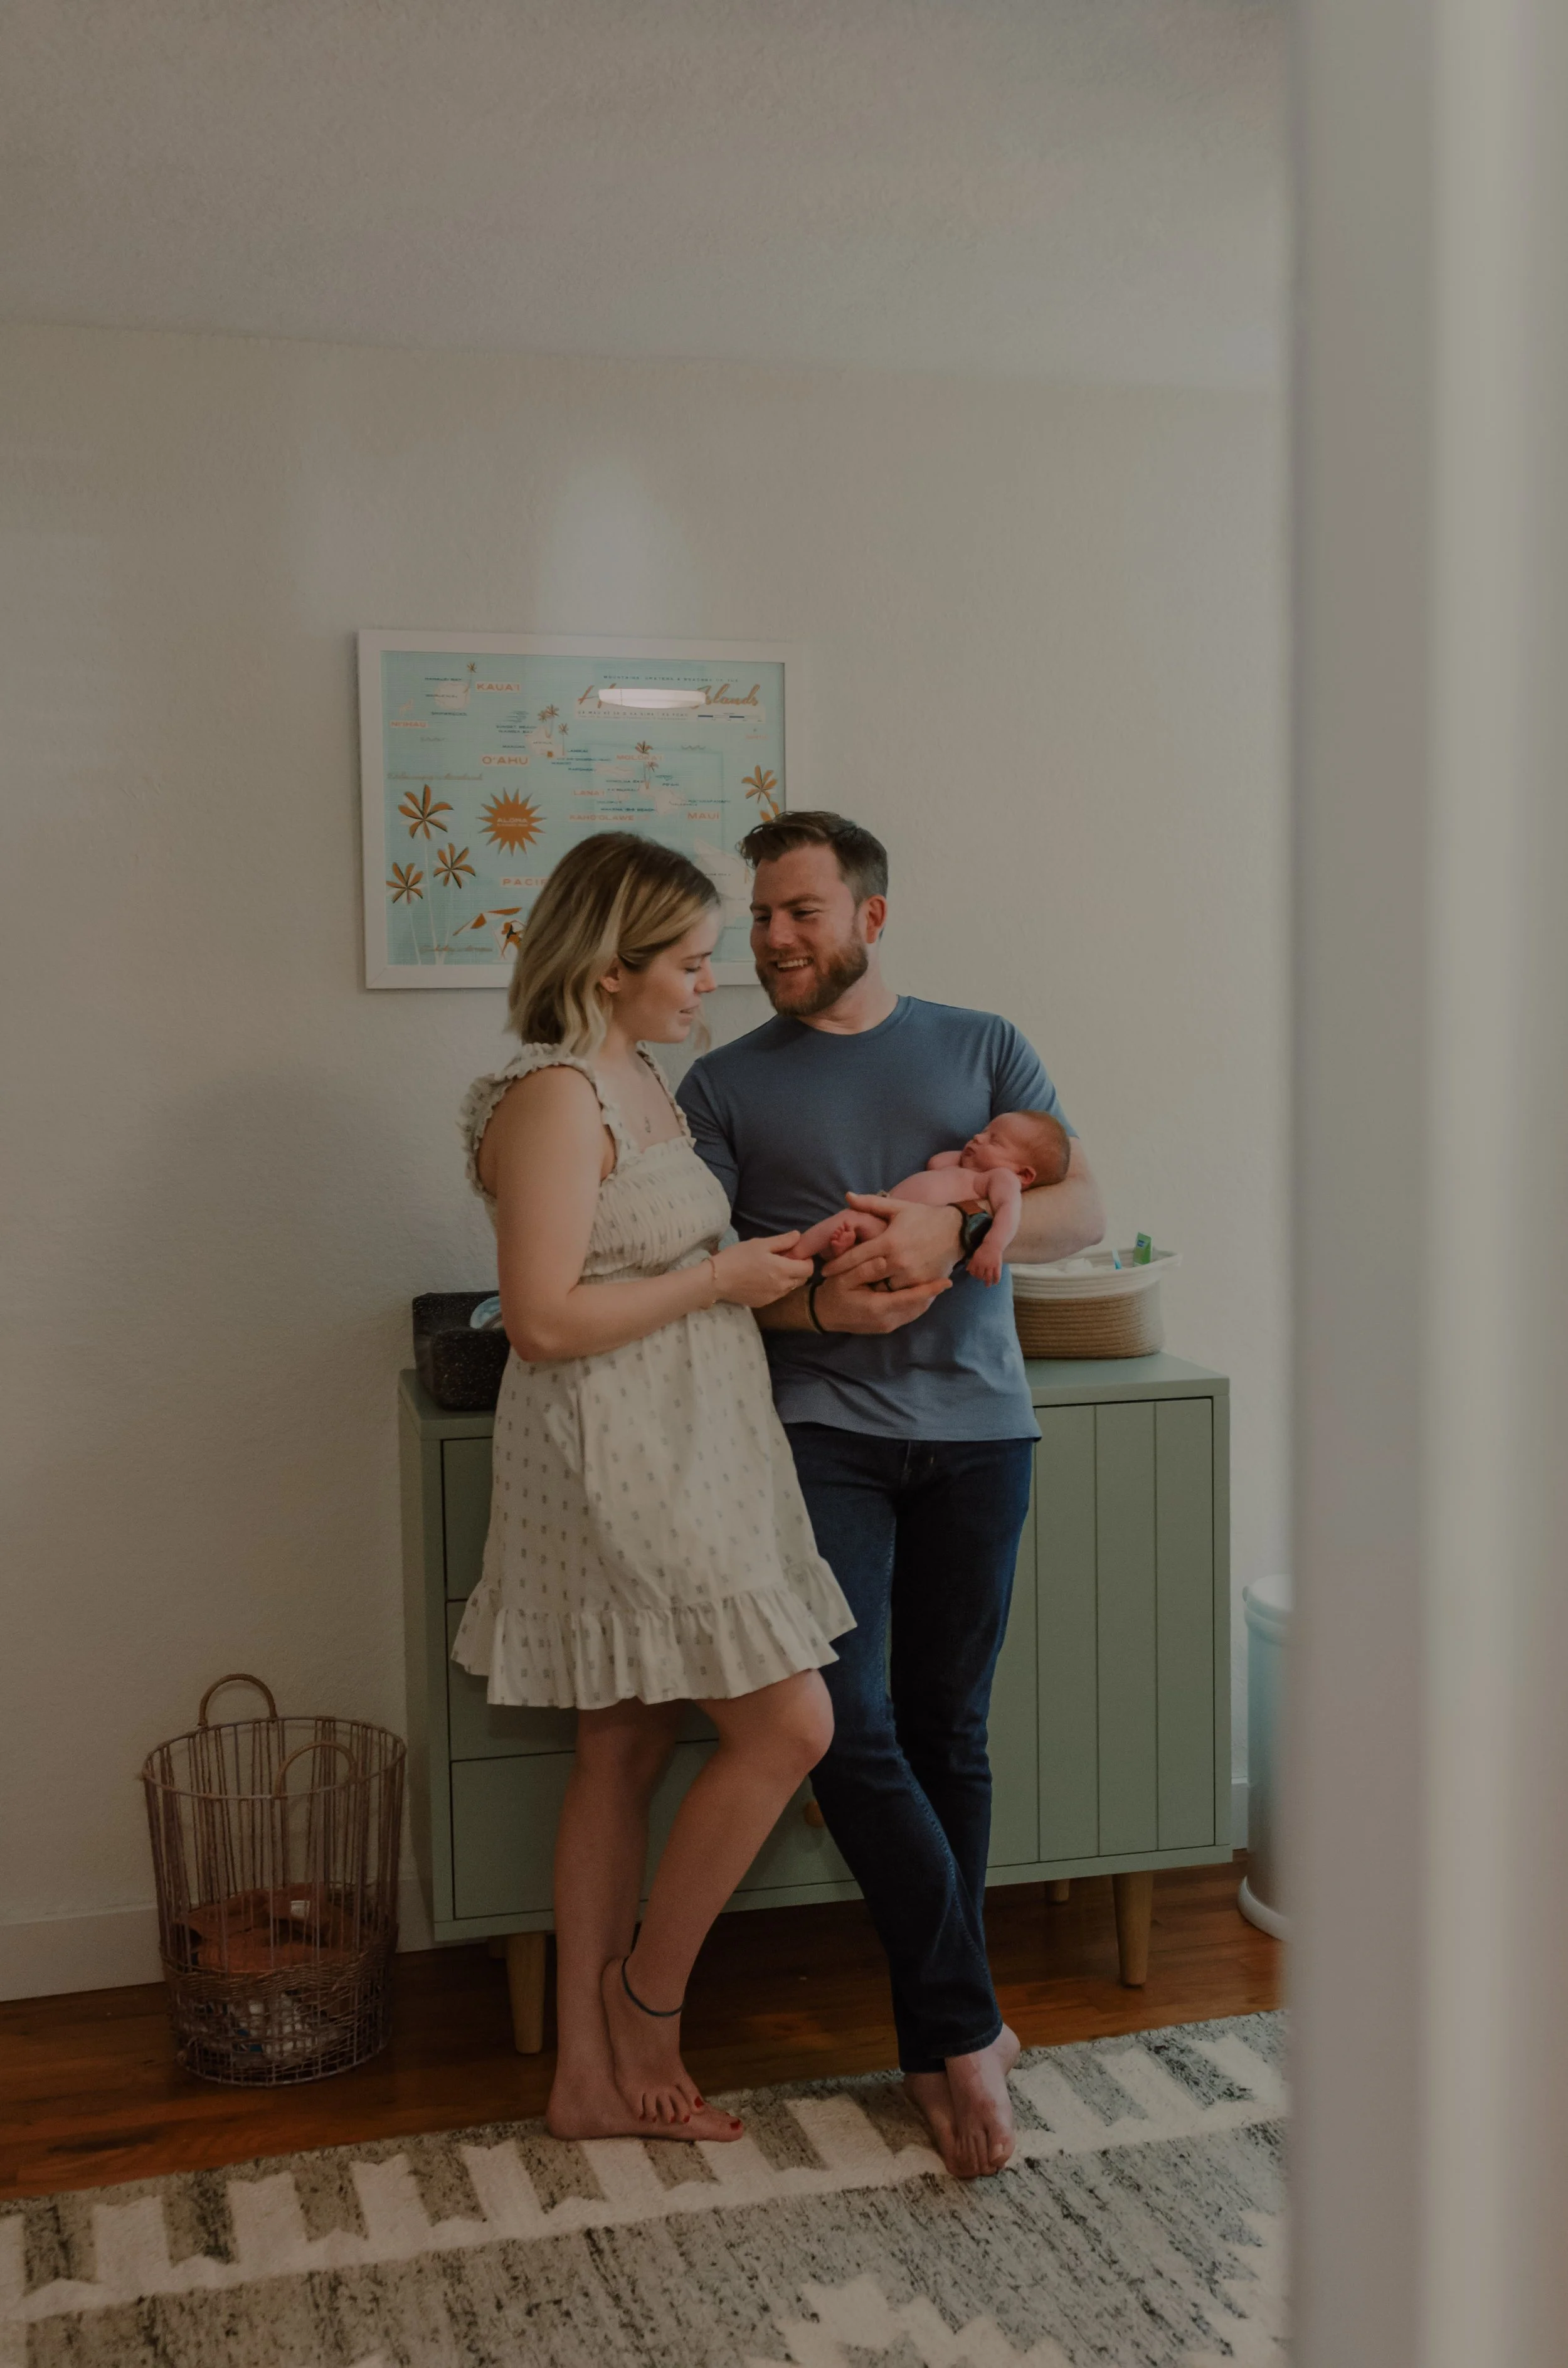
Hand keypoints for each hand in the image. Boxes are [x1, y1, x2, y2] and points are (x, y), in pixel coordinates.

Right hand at [712, 1233, 812, 1308]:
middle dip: (799, 1269)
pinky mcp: (764, 1303)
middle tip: (785, 1260)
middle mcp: (782, 1286)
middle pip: (802, 1280)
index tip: (795, 1254)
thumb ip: (782, 1241)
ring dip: (788, 1278)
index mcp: (783, 1270)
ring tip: (772, 1269)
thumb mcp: (760, 1244)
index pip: (809, 1269)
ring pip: (790, 1288)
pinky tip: (762, 1279)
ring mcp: (773, 1297)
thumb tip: (798, 1236)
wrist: (717, 1279)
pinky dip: (777, 1287)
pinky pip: (778, 1294)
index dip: (806, 1260)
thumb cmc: (738, 1257)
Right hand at [811, 1269, 951, 1332]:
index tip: (947, 1281)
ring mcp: (887, 1326)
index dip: (930, 1289)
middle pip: (919, 1306)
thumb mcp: (844, 1277)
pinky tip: (918, 1289)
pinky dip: (917, 1302)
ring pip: (916, 1311)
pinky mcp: (887, 1327)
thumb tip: (884, 1260)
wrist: (823, 1315)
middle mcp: (887, 1320)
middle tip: (942, 1273)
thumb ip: (865, 1269)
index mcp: (878, 1307)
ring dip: (926, 1297)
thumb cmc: (833, 1292)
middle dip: (931, 1292)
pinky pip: (909, 1314)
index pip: (911, 1298)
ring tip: (934, 1279)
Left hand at [822, 1196, 963, 1289]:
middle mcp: (899, 1260)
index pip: (856, 1256)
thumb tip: (847, 1196)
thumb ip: (871, 1204)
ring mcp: (911, 1275)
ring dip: (869, 1289)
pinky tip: (877, 1295)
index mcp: (889, 1241)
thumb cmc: (924, 1217)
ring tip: (854, 1290)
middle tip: (834, 1284)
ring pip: (882, 1289)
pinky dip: (888, 1294)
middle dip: (849, 1280)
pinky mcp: (923, 1285)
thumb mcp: (898, 1208)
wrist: (957, 1231)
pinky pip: (899, 1294)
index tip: (825, 1271)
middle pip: (865, 1276)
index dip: (838, 1264)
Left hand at [967, 1242, 1003, 1285]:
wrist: (993, 1245)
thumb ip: (971, 1263)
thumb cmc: (983, 1249)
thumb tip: (967, 1270)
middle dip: (980, 1278)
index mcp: (976, 1261)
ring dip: (987, 1283)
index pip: (973, 1271)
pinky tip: (995, 1283)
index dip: (973, 1274)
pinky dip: (996, 1280)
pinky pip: (997, 1275)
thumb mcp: (975, 1255)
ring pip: (988, 1277)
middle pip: (980, 1275)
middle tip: (981, 1279)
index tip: (975, 1275)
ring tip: (987, 1286)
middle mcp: (983, 1264)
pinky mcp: (997, 1266)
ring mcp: (990, 1266)